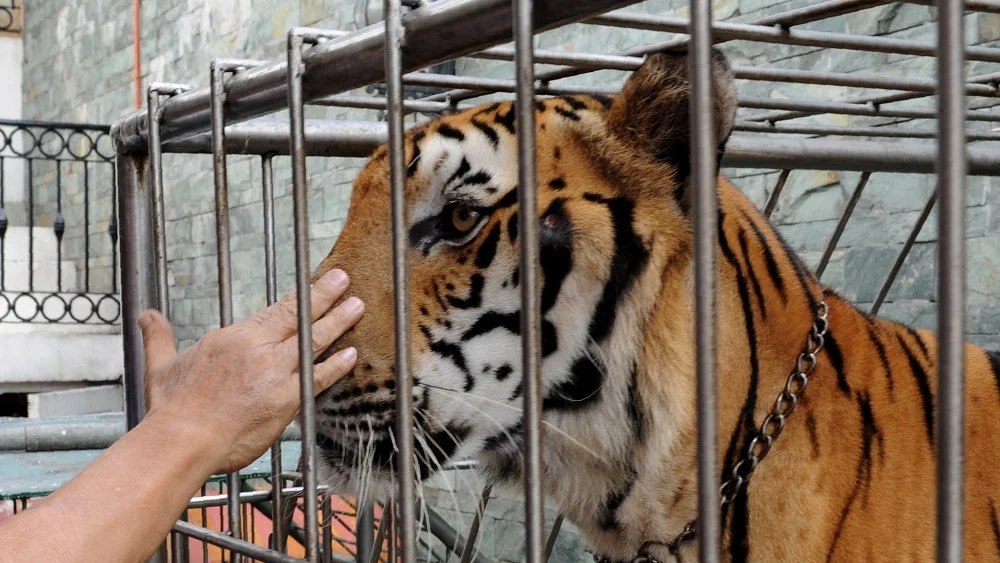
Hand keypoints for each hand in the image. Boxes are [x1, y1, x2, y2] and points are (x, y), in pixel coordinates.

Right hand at [137, 268, 363, 473]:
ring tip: (356, 308)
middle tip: (346, 280)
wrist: (183, 441)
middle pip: (300, 317)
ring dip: (338, 323)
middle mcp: (259, 350)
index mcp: (234, 337)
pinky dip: (335, 366)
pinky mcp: (286, 401)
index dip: (303, 294)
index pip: (278, 309)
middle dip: (327, 296)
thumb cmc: (172, 408)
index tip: (321, 281)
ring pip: (313, 342)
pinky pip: (317, 378)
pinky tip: (351, 356)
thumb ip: (160, 337)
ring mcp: (275, 374)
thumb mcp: (161, 365)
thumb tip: (147, 317)